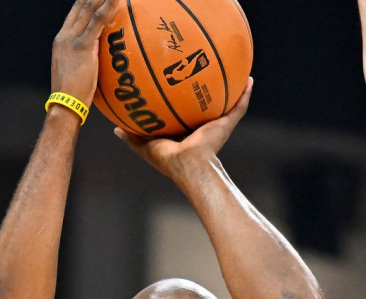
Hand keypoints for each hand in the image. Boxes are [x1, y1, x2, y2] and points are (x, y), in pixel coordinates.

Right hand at [51, 0, 114, 106]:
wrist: (65, 104)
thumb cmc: (74, 97)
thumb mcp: (78, 73)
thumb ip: (86, 62)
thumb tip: (99, 64)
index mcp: (62, 40)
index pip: (75, 14)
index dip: (85, 1)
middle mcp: (65, 36)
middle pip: (81, 6)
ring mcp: (72, 40)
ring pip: (89, 10)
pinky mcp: (82, 47)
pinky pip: (97, 22)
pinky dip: (107, 8)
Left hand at [114, 78, 253, 180]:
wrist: (189, 164)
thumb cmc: (167, 158)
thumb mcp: (144, 145)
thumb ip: (132, 136)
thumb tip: (115, 129)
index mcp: (185, 133)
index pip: (184, 111)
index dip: (182, 97)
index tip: (177, 80)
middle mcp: (202, 128)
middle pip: (205, 104)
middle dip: (205, 87)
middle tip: (201, 66)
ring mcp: (216, 126)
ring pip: (226, 102)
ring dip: (230, 88)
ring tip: (232, 67)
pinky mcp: (227, 125)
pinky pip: (239, 106)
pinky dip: (246, 94)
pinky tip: (250, 79)